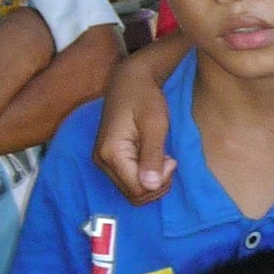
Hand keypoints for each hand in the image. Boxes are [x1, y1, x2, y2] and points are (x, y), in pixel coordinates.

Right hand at [95, 50, 177, 201]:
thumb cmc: (145, 96)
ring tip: (162, 157)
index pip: (137, 189)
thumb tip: (151, 186)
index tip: (171, 160)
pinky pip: (128, 179)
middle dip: (156, 184)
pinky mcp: (109, 158)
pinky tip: (154, 157)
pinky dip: (144, 175)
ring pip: (131, 189)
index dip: (159, 182)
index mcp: (111, 153)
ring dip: (152, 181)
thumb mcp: (155, 124)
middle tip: (169, 159)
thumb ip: (152, 156)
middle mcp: (102, 160)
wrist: (130, 79)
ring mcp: (103, 160)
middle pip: (133, 194)